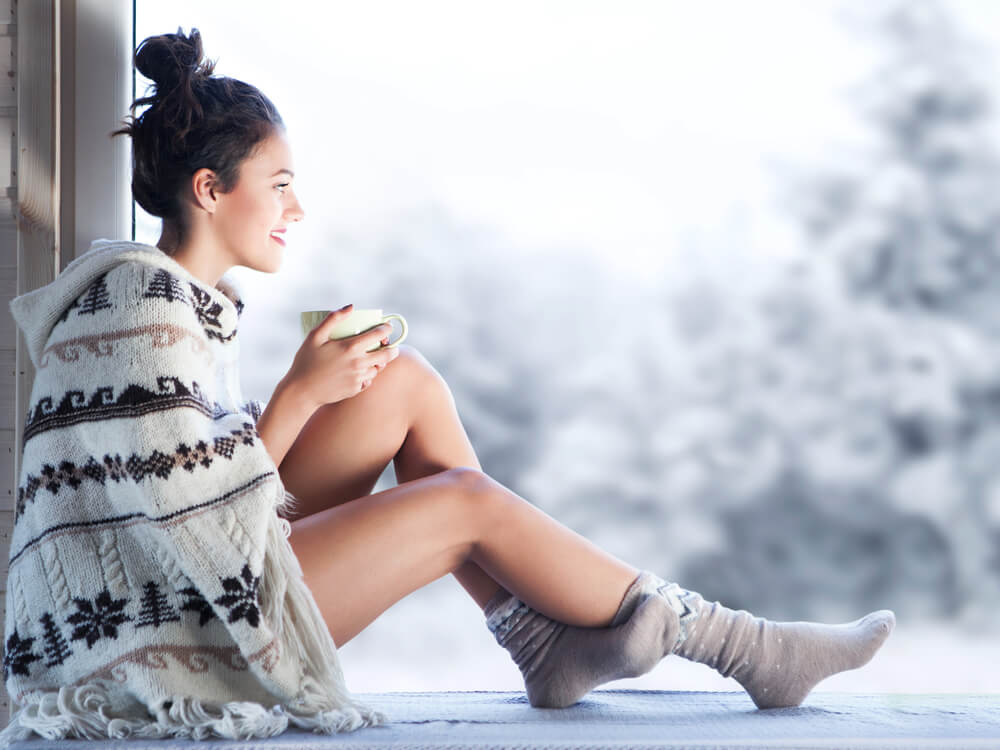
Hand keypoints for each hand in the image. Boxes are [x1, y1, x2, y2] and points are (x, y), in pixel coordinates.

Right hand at [282, 304, 399, 408]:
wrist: (301, 391)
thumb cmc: (306, 361)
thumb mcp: (315, 336)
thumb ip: (333, 319)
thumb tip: (351, 307)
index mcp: (350, 347)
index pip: (378, 335)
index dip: (386, 329)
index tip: (388, 327)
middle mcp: (358, 363)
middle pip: (386, 355)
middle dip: (392, 348)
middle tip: (390, 345)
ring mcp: (358, 378)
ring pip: (378, 368)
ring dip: (379, 362)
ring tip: (374, 357)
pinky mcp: (356, 389)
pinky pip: (368, 380)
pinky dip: (368, 375)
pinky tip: (361, 371)